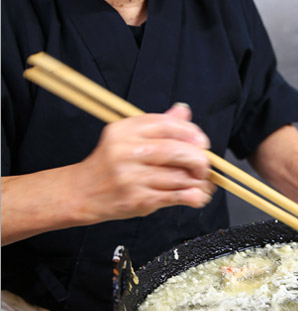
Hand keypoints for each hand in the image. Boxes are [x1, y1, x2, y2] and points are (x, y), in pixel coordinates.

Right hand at [75, 103, 213, 222]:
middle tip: (204, 166)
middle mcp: (126, 151)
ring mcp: (130, 177)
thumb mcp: (128, 136)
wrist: (81, 192)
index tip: (202, 142)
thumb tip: (184, 111)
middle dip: (198, 159)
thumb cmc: (110, 163)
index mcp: (125, 129)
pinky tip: (197, 197)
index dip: (191, 132)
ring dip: (198, 181)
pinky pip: (173, 196)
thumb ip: (158, 125)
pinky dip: (191, 197)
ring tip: (204, 184)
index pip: (167, 125)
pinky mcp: (136, 199)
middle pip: (175, 150)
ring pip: (178, 176)